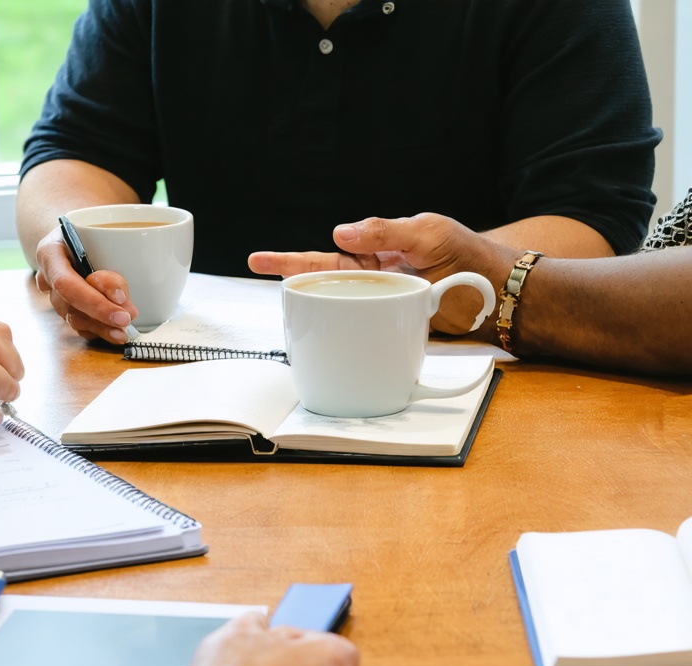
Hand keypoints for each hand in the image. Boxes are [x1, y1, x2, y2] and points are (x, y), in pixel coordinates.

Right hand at [34, 225, 137, 343]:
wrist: (77, 234)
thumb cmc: (89, 229)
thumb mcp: (102, 231)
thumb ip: (112, 257)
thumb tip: (121, 299)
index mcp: (50, 252)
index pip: (66, 283)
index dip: (94, 302)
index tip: (121, 311)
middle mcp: (48, 276)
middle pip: (70, 304)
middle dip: (101, 316)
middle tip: (127, 320)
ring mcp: (54, 295)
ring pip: (74, 319)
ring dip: (101, 327)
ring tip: (124, 331)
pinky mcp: (65, 307)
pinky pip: (79, 325)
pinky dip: (98, 330)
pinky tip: (113, 332)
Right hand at [250, 213, 518, 334]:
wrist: (501, 293)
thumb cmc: (468, 255)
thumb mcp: (427, 233)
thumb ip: (385, 232)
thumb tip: (340, 232)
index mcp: (376, 250)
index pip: (328, 254)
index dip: (294, 259)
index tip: (264, 261)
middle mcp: (373, 278)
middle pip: (322, 280)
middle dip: (290, 277)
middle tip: (257, 268)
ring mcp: (381, 304)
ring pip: (338, 307)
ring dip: (314, 311)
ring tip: (285, 314)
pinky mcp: (392, 328)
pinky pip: (359, 331)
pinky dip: (340, 336)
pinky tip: (323, 340)